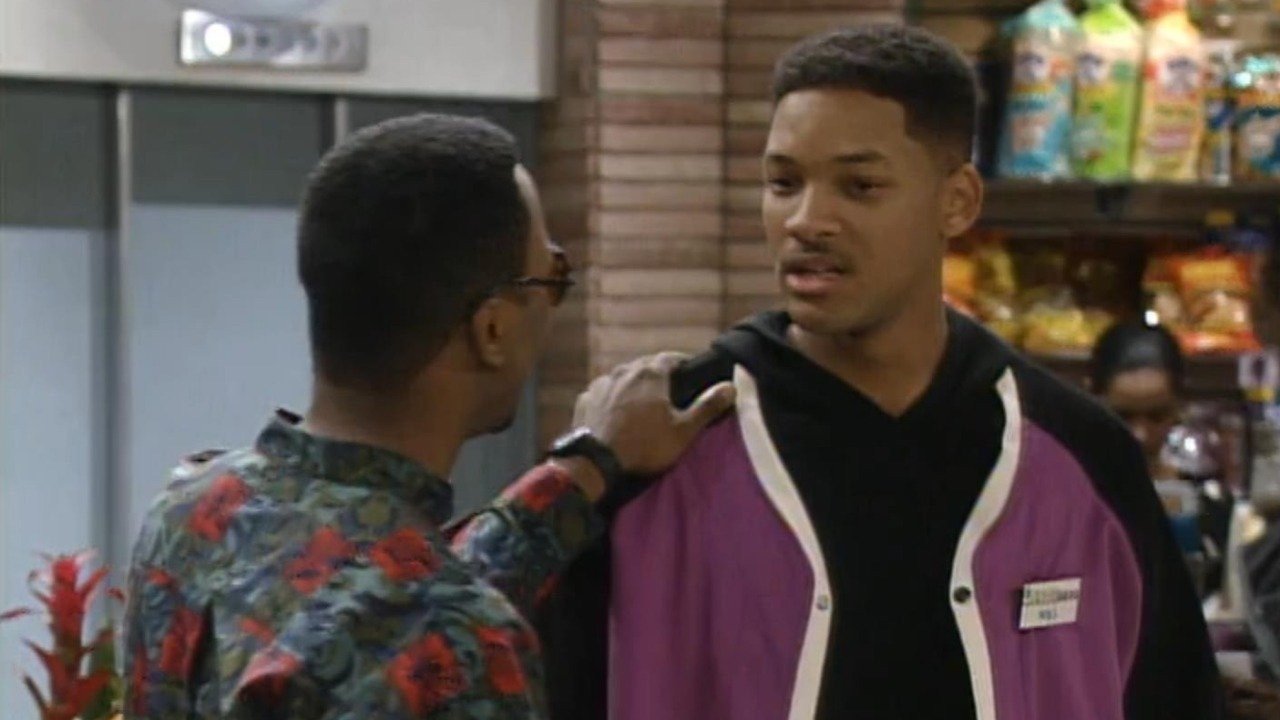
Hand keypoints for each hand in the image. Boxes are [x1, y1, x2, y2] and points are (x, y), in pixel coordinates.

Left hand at [572, 352, 735, 477]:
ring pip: (623, 376)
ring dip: (634, 384)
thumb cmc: (645, 444)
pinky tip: (616, 411)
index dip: (682, 363)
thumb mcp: (683, 430)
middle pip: (646, 365)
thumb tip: (731, 386)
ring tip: (642, 401)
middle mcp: (625, 370)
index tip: (690, 372)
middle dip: (658, 374)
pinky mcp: (586, 398)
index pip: (671, 357)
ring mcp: (602, 383)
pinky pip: (604, 391)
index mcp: (651, 374)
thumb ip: (707, 407)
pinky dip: (613, 396)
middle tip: (669, 390)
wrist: (596, 461)